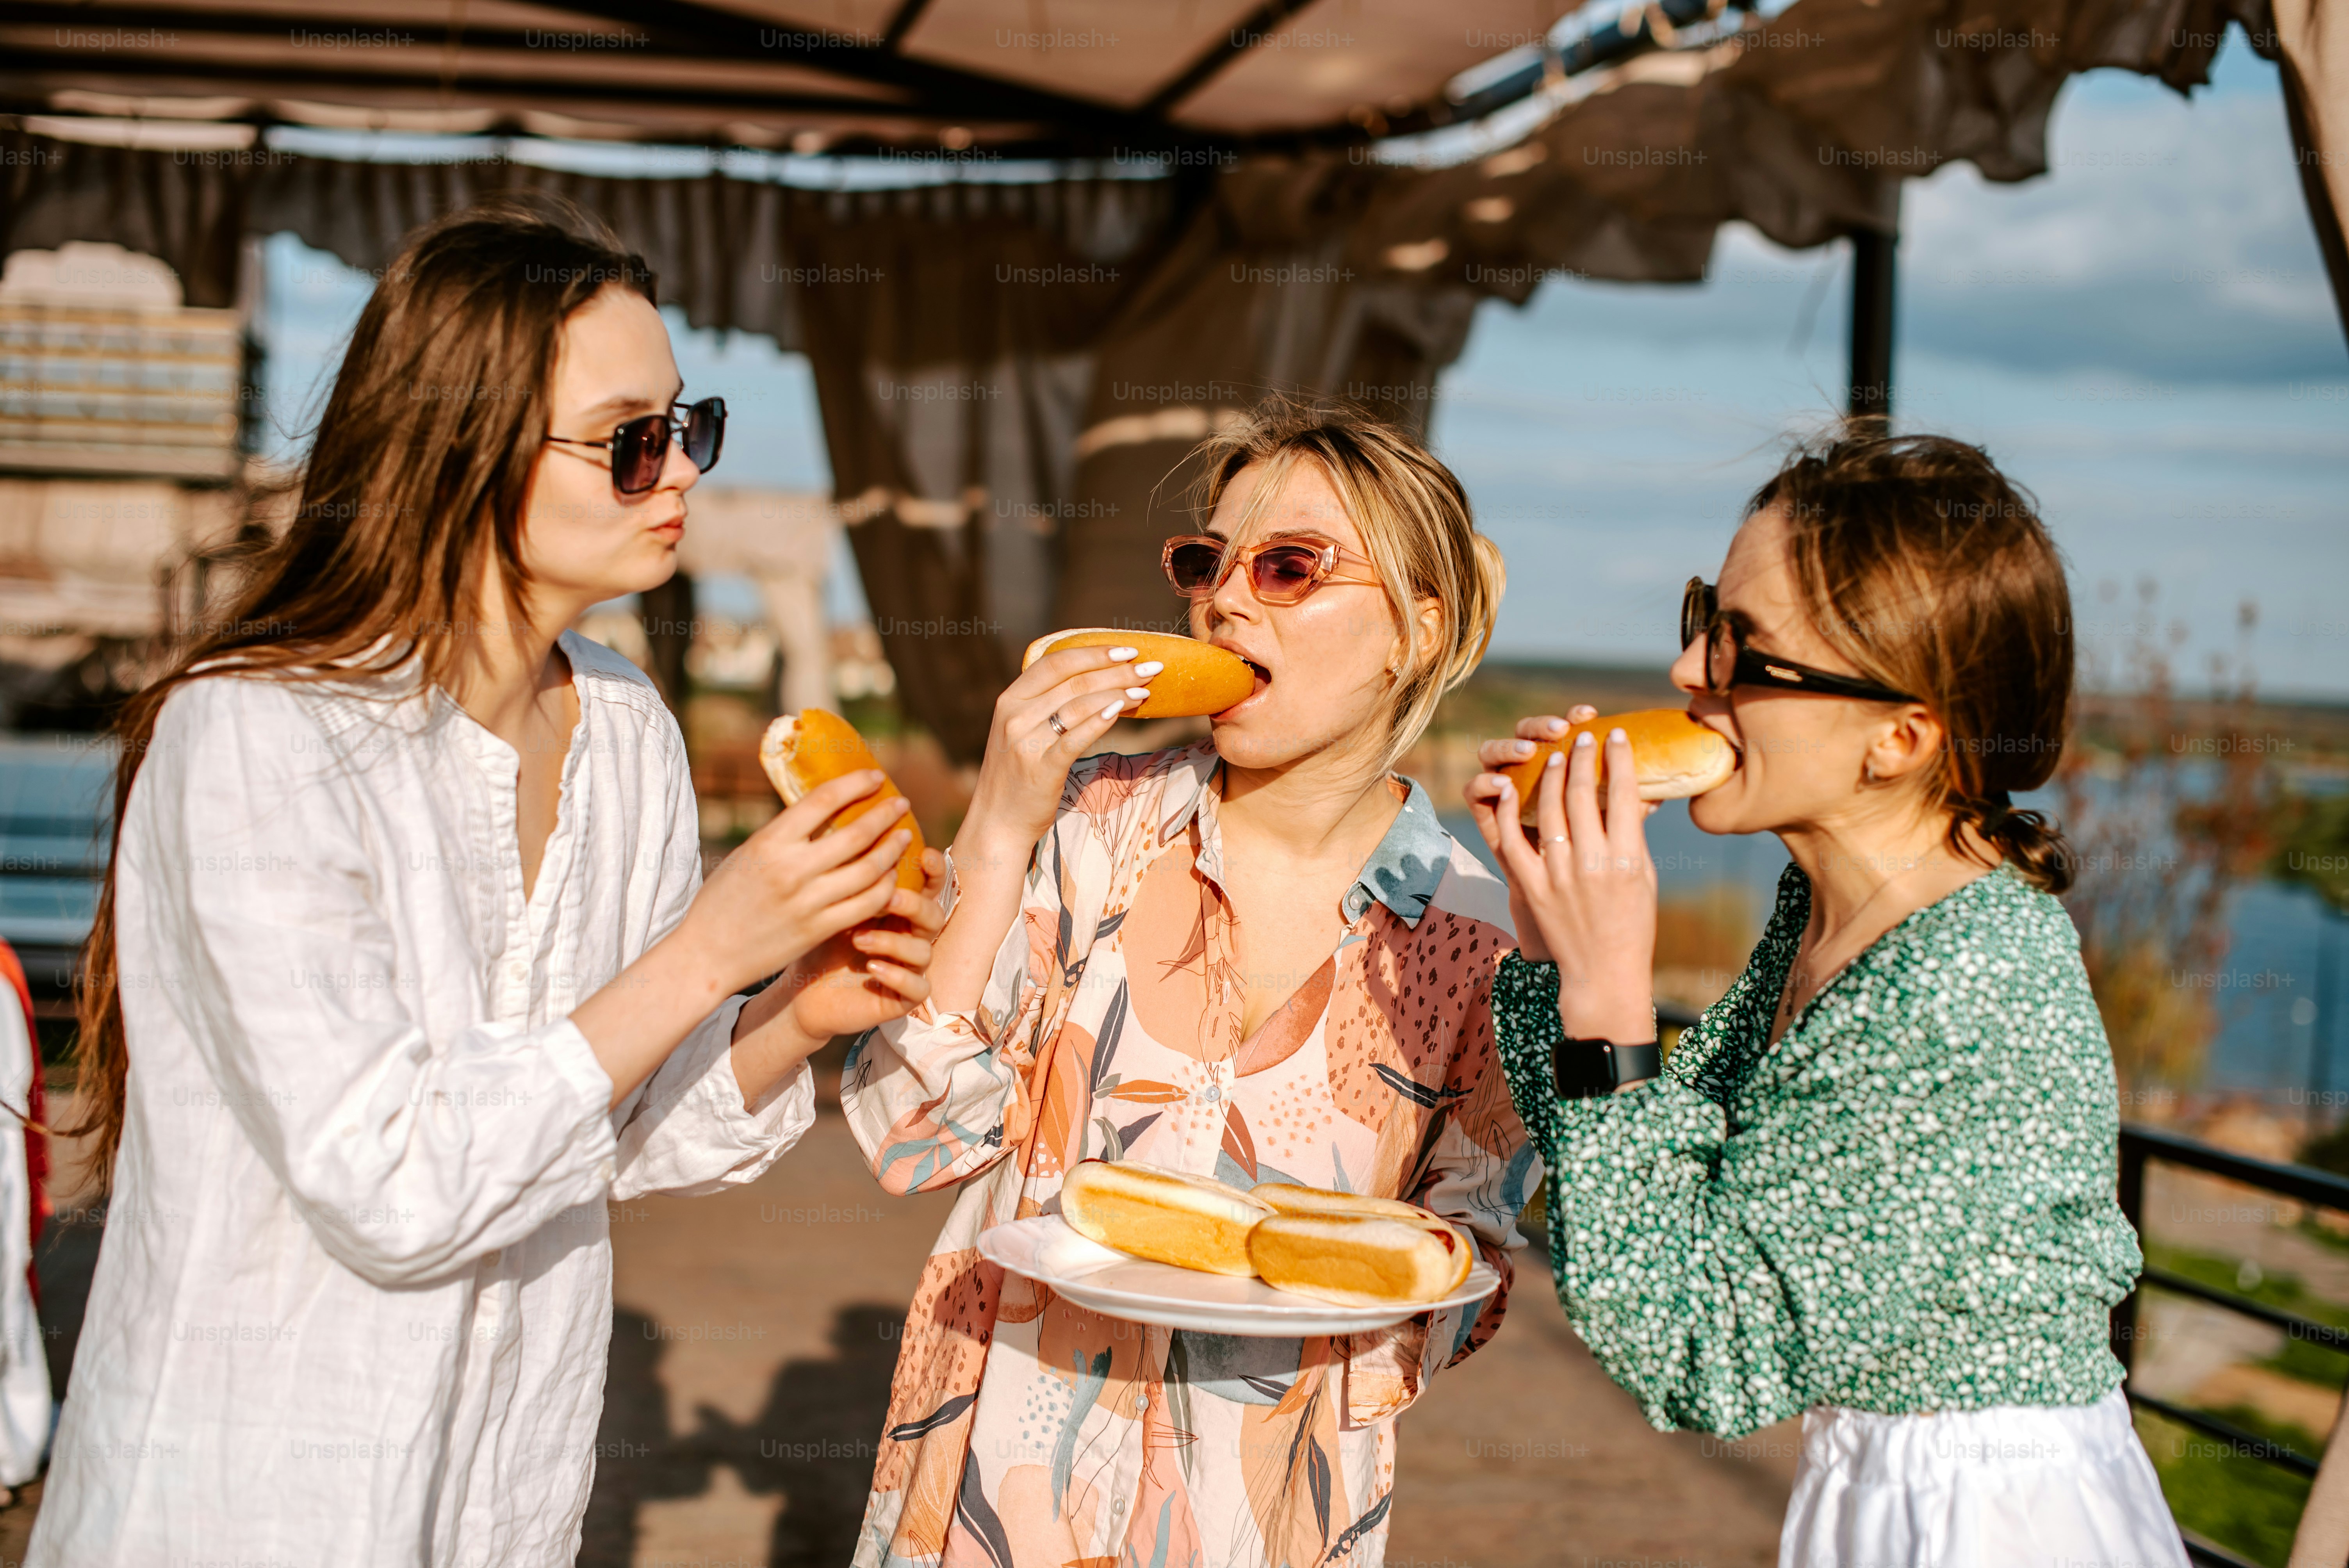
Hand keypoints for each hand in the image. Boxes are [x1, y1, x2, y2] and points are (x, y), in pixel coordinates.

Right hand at [678, 769, 915, 997]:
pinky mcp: (818, 930)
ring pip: (869, 871)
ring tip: (904, 837)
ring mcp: (808, 902)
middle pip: (856, 834)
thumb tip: (824, 812)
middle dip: (885, 815)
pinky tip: (891, 877)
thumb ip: (786, 836)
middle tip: (901, 804)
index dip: (855, 784)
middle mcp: (791, 870)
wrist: (707, 953)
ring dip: (892, 850)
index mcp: (769, 843)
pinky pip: (866, 905)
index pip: (822, 800)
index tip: (875, 776)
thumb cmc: (724, 899)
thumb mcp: (749, 855)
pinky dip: (885, 888)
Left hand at [769, 848, 949, 1038]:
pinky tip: (871, 969)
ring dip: (893, 942)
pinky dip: (898, 976)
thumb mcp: (831, 905)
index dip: (934, 870)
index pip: (929, 886)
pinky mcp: (902, 998)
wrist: (801, 991)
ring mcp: (909, 967)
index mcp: (900, 911)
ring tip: (859, 939)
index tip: (922, 855)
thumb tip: (847, 831)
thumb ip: (849, 878)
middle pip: (934, 915)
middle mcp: (911, 936)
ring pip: (924, 951)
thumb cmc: (818, 942)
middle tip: (887, 898)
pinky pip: (918, 987)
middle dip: (913, 904)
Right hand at [959, 644, 1158, 857]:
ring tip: (1145, 690)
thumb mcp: (1019, 731)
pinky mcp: (1041, 768)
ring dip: (1118, 693)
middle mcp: (1014, 716)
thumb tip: (1093, 679)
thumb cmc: (1017, 776)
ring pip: (1079, 705)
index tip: (1126, 649)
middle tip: (1149, 668)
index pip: (1055, 663)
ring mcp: (1026, 742)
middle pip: (1074, 681)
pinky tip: (1123, 710)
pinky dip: (1101, 720)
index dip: (1093, 652)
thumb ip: (1044, 705)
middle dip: (1117, 670)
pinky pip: (1076, 738)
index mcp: (1009, 700)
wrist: (997, 822)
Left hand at [1464, 710, 1656, 1039]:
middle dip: (1583, 757)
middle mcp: (1593, 864)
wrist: (1603, 975)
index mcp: (1628, 860)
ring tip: (1556, 752)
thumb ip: (1636, 835)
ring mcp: (1559, 876)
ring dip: (1552, 774)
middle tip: (1584, 735)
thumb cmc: (1632, 924)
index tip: (1616, 735)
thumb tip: (1639, 792)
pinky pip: (1514, 840)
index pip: (1625, 795)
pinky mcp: (1532, 888)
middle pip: (1585, 795)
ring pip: (1550, 809)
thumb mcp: (1644, 877)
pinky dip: (1510, 809)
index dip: (1619, 759)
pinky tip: (1512, 785)